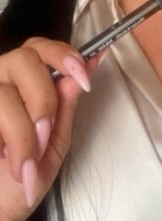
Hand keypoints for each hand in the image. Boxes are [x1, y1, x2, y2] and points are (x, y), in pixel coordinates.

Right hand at [0, 37, 103, 220]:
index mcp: (28, 79)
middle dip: (43, 98)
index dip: (64, 55)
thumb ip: (67, 102)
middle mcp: (3, 79)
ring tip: (28, 161)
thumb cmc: (29, 172)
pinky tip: (8, 161)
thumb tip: (93, 61)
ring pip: (5, 92)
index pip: (43, 47)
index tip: (83, 78)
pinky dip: (7, 140)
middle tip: (46, 134)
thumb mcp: (56, 139)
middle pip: (24, 59)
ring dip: (22, 130)